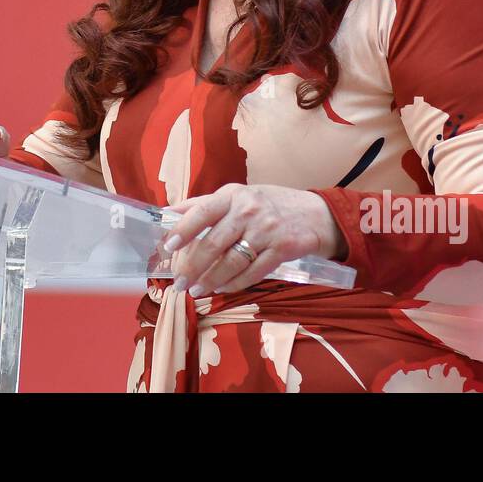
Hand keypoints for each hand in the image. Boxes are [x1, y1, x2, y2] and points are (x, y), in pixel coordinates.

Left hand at [160, 184, 343, 295]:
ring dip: (211, 280)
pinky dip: (235, 284)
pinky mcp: (282, 250)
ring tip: (197, 290)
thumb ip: (203, 205)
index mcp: (233, 194)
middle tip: (179, 283)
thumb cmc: (268, 204)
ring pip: (232, 262)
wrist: (315, 214)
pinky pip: (253, 272)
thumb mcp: (237, 195)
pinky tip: (222, 288)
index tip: (168, 247)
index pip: (202, 212)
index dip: (183, 230)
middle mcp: (248, 210)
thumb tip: (167, 213)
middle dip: (193, 266)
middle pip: (214, 243)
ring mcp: (266, 230)